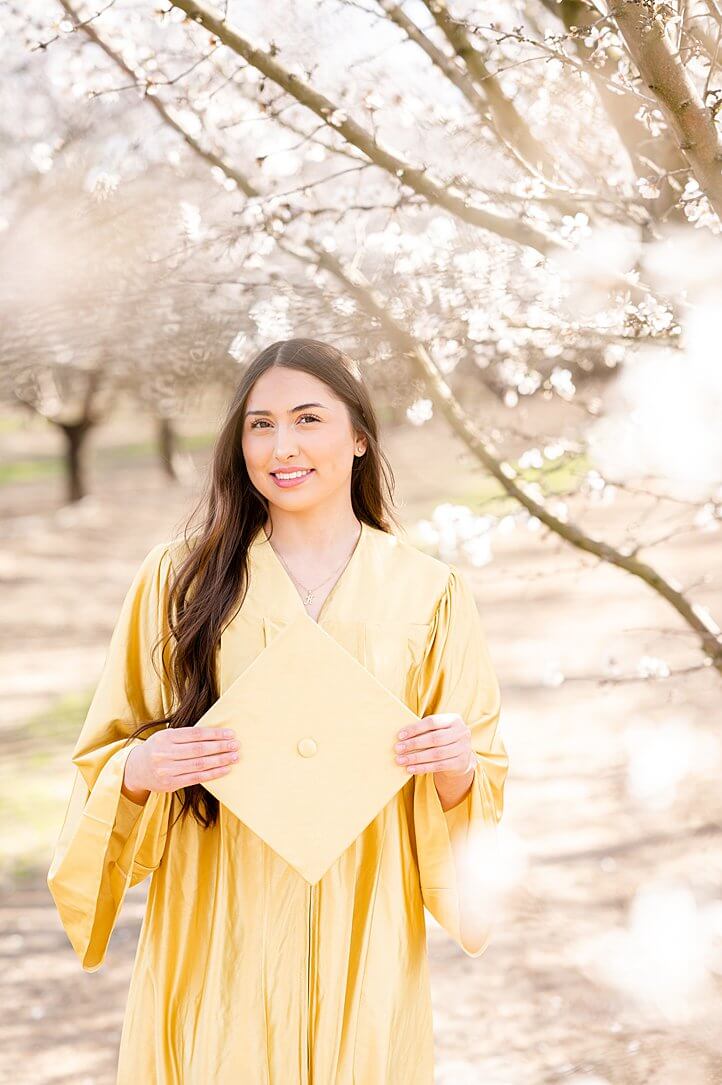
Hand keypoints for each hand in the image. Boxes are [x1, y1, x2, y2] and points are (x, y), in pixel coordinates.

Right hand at [123, 726, 240, 797]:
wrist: (135, 769)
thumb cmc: (157, 749)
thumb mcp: (166, 736)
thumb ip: (186, 736)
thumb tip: (215, 733)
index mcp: (165, 738)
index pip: (195, 734)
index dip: (214, 734)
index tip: (230, 733)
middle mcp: (165, 754)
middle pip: (199, 750)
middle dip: (220, 747)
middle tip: (236, 745)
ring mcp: (167, 770)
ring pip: (199, 764)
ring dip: (220, 761)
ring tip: (234, 757)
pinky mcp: (170, 784)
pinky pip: (196, 778)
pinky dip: (213, 773)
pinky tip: (225, 769)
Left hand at [394, 712, 473, 777]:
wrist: (461, 757)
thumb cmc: (443, 740)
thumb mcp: (439, 730)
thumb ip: (425, 730)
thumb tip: (401, 737)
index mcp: (454, 719)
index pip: (432, 722)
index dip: (415, 728)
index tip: (400, 736)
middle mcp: (462, 732)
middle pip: (434, 738)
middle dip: (414, 744)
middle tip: (398, 749)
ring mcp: (463, 748)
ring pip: (436, 754)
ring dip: (416, 758)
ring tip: (401, 760)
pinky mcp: (461, 763)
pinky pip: (439, 766)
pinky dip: (423, 768)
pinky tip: (410, 769)